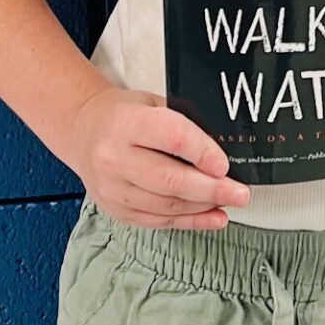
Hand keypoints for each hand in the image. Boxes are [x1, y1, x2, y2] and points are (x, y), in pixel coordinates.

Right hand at [63, 86, 251, 229]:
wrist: (84, 132)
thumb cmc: (124, 114)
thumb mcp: (152, 103)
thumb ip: (182, 121)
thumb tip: (223, 147)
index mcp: (127, 124)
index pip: (171, 138)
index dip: (202, 152)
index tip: (225, 164)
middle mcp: (115, 158)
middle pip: (170, 180)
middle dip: (211, 189)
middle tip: (240, 192)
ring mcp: (113, 189)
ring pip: (166, 205)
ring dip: (203, 207)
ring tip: (231, 202)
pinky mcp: (117, 210)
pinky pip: (158, 221)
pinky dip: (190, 221)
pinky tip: (213, 217)